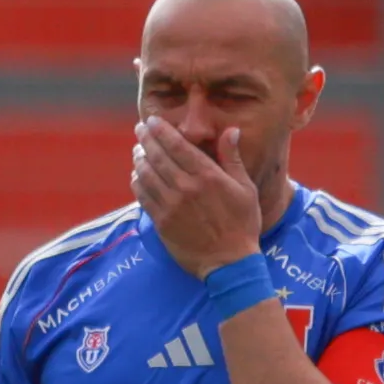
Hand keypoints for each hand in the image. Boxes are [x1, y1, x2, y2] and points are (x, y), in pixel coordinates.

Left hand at [131, 116, 264, 277]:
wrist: (230, 263)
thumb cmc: (242, 224)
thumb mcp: (245, 189)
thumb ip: (232, 158)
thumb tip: (231, 130)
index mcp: (207, 176)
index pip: (177, 145)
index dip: (161, 130)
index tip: (152, 121)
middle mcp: (186, 187)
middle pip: (158, 155)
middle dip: (146, 139)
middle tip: (140, 130)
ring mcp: (171, 205)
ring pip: (146, 173)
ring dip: (139, 158)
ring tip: (138, 151)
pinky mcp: (162, 222)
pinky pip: (143, 196)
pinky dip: (137, 182)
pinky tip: (137, 176)